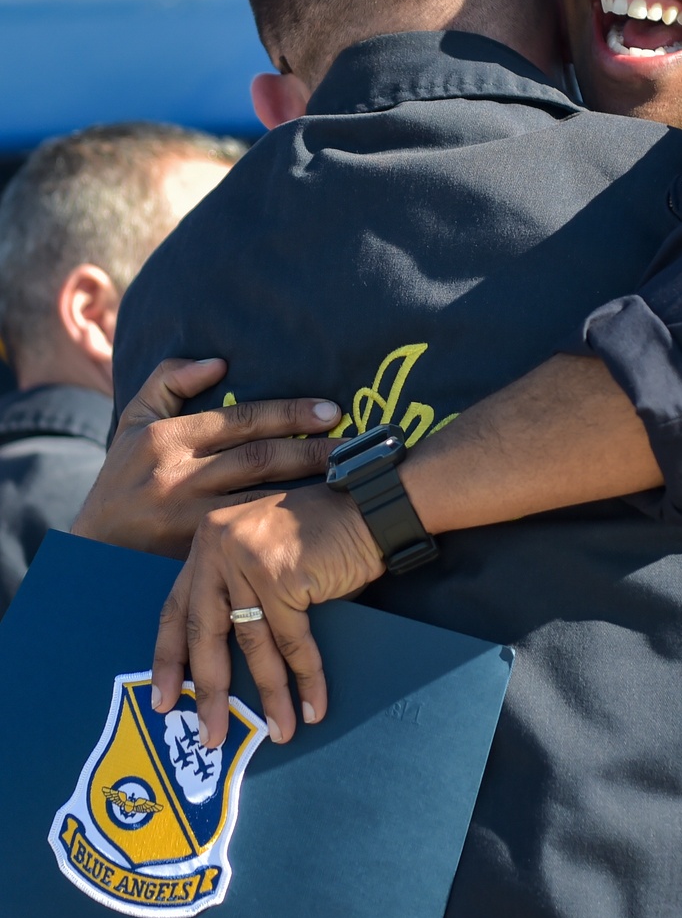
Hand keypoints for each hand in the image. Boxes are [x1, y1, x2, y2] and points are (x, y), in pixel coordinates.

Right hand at [72, 358, 341, 556]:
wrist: (91, 550)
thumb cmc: (122, 478)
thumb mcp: (134, 422)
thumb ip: (168, 381)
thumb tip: (219, 362)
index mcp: (166, 438)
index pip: (241, 420)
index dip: (290, 414)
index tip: (331, 411)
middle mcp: (177, 477)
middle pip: (259, 459)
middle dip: (311, 450)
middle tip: (353, 442)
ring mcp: (187, 520)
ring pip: (260, 500)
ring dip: (307, 488)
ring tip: (348, 477)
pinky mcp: (195, 555)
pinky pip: (249, 537)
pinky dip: (284, 527)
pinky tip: (317, 520)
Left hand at [151, 483, 385, 745]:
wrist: (371, 505)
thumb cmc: (323, 532)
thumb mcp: (264, 552)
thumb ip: (240, 589)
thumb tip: (227, 661)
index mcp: (208, 541)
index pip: (177, 608)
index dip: (170, 658)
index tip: (162, 699)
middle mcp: (218, 546)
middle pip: (206, 632)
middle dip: (209, 691)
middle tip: (209, 735)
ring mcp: (247, 560)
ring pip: (253, 643)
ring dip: (269, 694)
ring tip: (278, 732)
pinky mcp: (280, 576)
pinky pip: (292, 641)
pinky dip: (305, 678)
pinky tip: (312, 706)